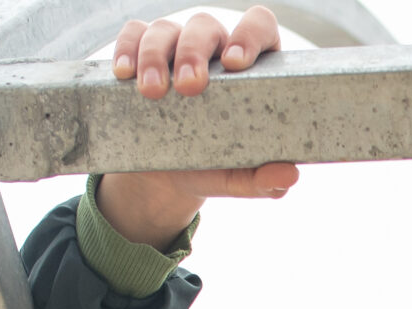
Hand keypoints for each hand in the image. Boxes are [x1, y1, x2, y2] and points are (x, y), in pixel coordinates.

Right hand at [96, 6, 298, 246]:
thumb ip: (265, 179)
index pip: (258, 27)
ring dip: (155, 56)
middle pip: (205, 26)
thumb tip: (289, 176)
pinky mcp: (140, 53)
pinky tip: (123, 75)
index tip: (234, 64)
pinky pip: (132, 35)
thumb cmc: (213, 165)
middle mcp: (213, 47)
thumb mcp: (237, 176)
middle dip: (194, 52)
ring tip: (151, 92)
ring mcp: (175, 46)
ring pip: (165, 29)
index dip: (248, 35)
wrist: (166, 175)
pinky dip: (125, 50)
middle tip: (188, 87)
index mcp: (250, 66)